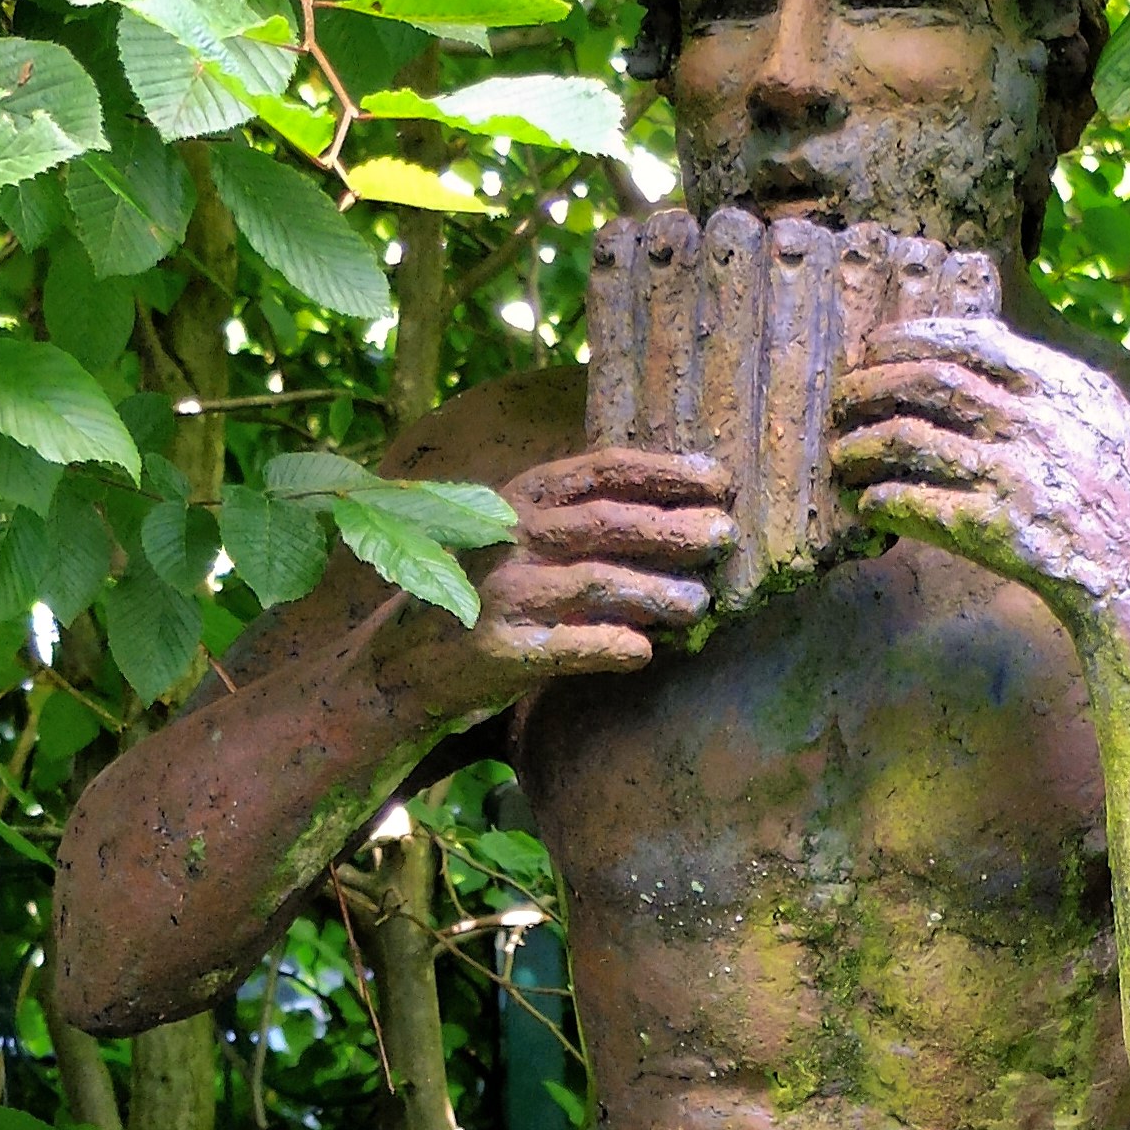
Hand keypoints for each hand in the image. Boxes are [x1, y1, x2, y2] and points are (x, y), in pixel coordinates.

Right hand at [468, 448, 735, 677]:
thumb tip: (681, 514)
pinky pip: (568, 645)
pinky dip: (609, 645)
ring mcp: (505, 591)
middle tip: (724, 537)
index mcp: (523, 498)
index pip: (603, 471)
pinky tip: (642, 652)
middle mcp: (512, 537)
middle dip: (672, 527)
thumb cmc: (486, 590)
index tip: (718, 480)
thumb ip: (580, 521)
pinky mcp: (500, 647)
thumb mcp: (520, 535)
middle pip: (606, 523)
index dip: (664, 472)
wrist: (405, 658)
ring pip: (595, 582)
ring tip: (698, 602)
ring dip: (654, 591)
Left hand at [830, 316, 1129, 611]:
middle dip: (871, 384)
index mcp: (1067, 388)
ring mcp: (1014, 475)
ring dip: (863, 444)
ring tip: (843, 454)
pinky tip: (869, 505)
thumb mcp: (1112, 426)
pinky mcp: (993, 531)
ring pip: (907, 439)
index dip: (911, 338)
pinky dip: (881, 499)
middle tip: (840, 398)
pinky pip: (912, 503)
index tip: (875, 345)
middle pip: (928, 381)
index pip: (971, 339)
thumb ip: (1054, 391)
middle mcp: (1037, 422)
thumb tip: (991, 350)